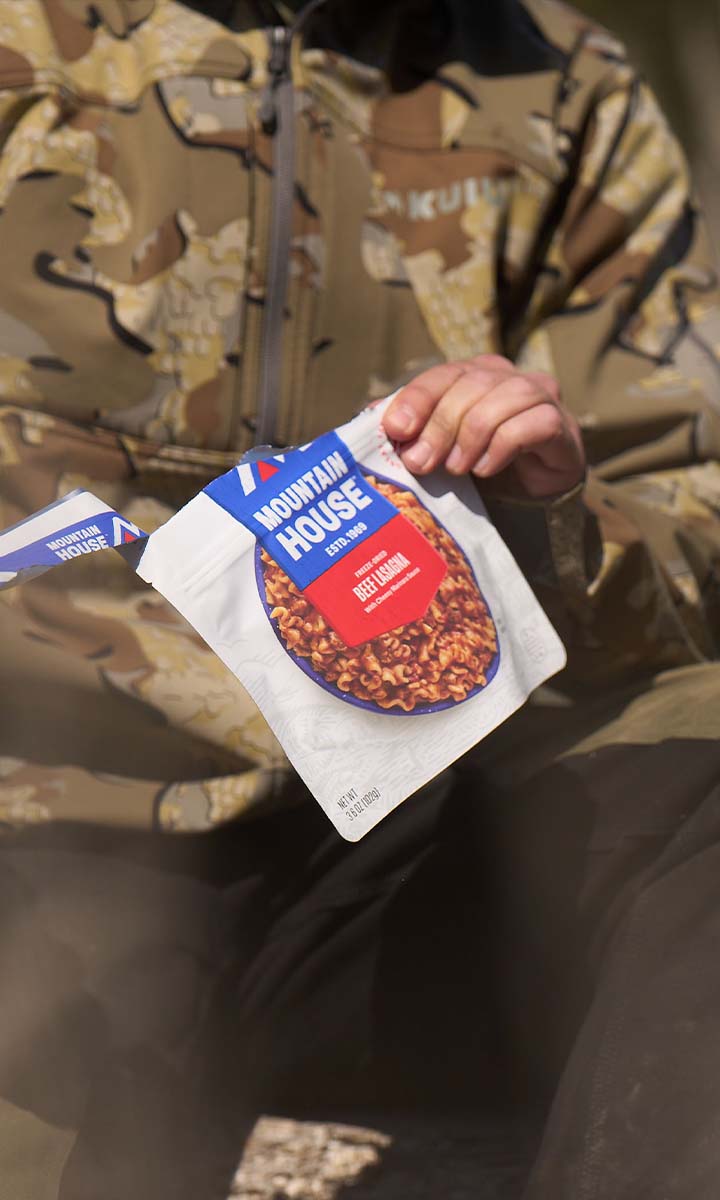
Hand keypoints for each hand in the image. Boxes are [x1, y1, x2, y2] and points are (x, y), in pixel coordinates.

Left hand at [382, 355, 584, 498]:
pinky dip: (502, 447)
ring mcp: (538, 394)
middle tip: (421, 464)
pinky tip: (486, 469)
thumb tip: (367, 418)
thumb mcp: (440, 448)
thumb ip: (410, 430)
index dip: (416, 399)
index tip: (396, 431)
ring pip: (501, 400)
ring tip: (457, 469)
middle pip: (469, 386)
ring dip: (471, 436)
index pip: (442, 375)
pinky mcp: (559, 422)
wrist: (534, 496)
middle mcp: (506, 376)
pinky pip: (530, 424)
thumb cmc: (481, 465)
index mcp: (473, 373)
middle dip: (439, 426)